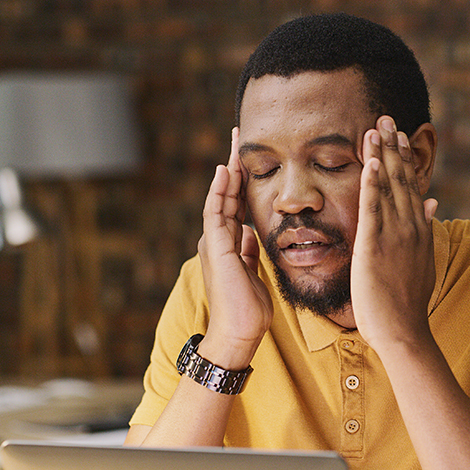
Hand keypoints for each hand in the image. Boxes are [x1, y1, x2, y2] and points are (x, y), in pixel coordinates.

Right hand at [197, 128, 272, 368]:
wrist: (239, 334)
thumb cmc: (248, 309)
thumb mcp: (253, 272)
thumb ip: (248, 251)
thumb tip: (249, 233)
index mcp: (228, 244)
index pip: (236, 203)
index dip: (242, 179)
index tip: (250, 155)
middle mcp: (218, 239)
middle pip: (226, 193)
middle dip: (234, 164)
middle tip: (240, 135)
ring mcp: (215, 243)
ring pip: (220, 197)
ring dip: (227, 170)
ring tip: (235, 143)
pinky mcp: (217, 249)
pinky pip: (216, 212)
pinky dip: (220, 191)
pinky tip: (226, 171)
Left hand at [351, 116, 438, 349]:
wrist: (403, 332)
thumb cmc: (407, 303)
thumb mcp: (422, 262)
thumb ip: (426, 230)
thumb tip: (433, 204)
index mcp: (419, 230)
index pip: (411, 186)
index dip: (404, 159)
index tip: (399, 135)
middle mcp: (410, 227)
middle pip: (401, 179)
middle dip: (392, 147)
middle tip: (385, 117)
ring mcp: (394, 236)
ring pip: (388, 187)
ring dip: (381, 156)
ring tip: (375, 128)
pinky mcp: (374, 247)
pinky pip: (373, 209)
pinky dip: (372, 185)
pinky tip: (369, 163)